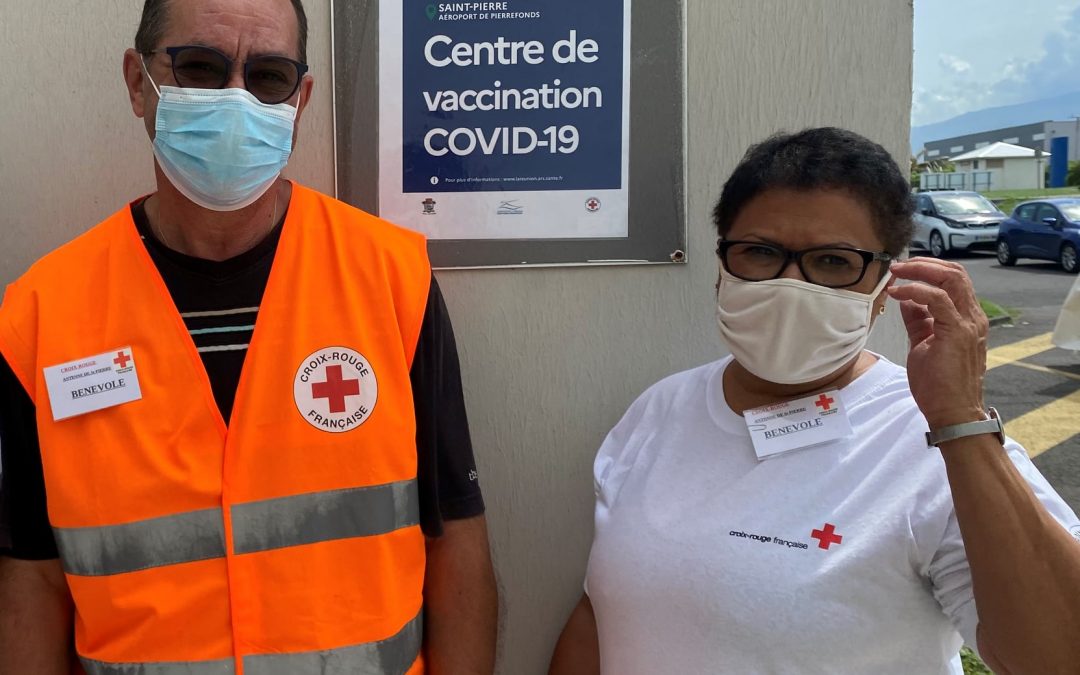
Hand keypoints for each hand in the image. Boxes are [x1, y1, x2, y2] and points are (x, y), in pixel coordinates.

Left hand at [886, 258, 987, 428]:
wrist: (952, 413)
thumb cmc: (939, 384)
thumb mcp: (923, 344)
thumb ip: (918, 320)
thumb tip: (906, 300)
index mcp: (967, 319)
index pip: (954, 280)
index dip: (929, 269)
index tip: (904, 271)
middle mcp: (972, 317)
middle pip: (955, 273)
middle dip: (924, 264)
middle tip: (899, 266)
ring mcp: (968, 324)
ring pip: (951, 278)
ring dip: (920, 271)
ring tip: (897, 273)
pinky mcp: (957, 333)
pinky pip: (938, 299)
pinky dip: (915, 290)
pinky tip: (898, 293)